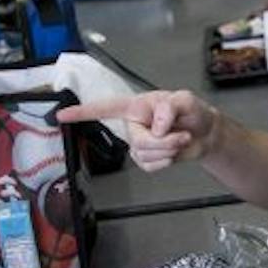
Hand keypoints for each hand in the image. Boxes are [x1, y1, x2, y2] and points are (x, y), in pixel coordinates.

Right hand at [59, 89, 216, 172]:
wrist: (204, 133)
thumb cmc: (191, 112)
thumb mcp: (185, 100)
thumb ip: (170, 107)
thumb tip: (155, 125)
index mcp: (136, 106)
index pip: (105, 108)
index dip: (83, 112)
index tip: (62, 114)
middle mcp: (133, 125)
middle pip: (138, 141)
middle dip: (164, 142)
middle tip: (182, 135)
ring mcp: (138, 144)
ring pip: (146, 156)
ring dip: (169, 150)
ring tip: (181, 138)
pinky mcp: (145, 159)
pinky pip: (151, 167)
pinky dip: (167, 162)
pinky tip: (173, 152)